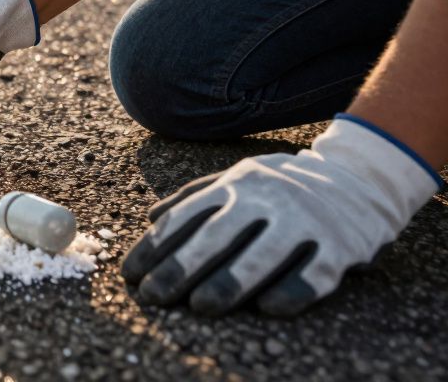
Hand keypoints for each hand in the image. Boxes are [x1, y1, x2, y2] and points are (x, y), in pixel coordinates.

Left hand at [121, 115, 442, 315]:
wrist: (357, 178)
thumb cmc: (281, 187)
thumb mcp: (237, 177)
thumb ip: (194, 196)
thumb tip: (151, 217)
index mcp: (235, 183)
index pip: (185, 218)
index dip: (154, 249)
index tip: (130, 276)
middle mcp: (266, 198)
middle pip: (215, 237)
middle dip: (179, 269)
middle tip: (153, 298)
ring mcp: (304, 220)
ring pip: (261, 255)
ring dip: (228, 283)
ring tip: (200, 307)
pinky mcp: (340, 245)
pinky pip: (313, 273)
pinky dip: (292, 291)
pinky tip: (268, 309)